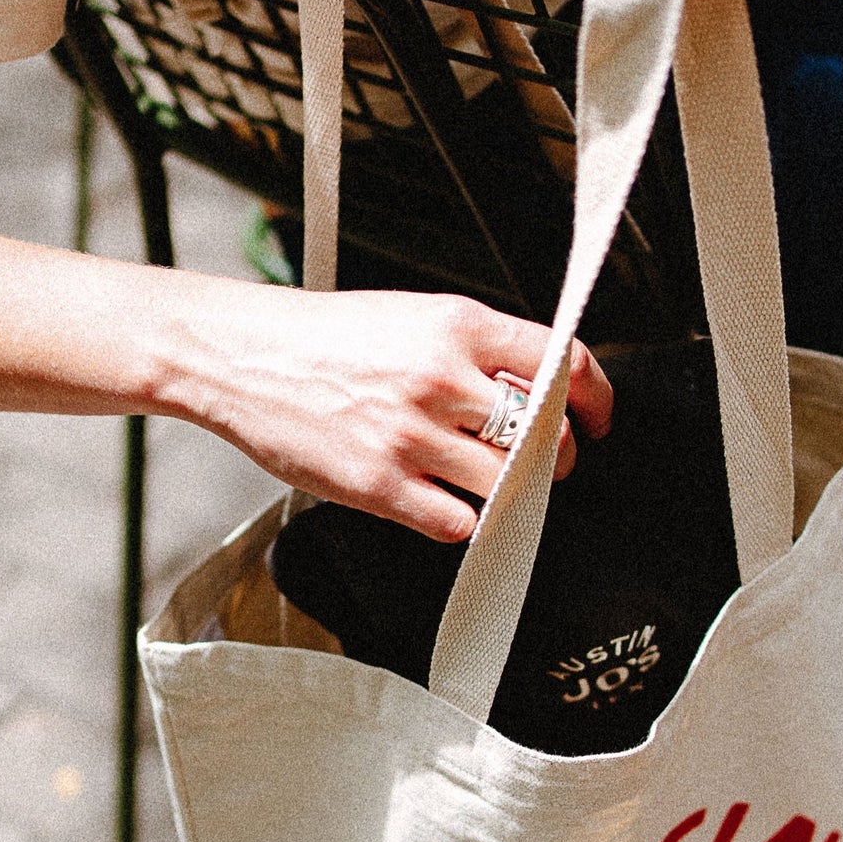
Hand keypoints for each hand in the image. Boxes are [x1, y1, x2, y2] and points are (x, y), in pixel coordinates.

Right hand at [180, 286, 612, 542]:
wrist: (243, 356)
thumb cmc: (331, 338)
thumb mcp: (416, 317)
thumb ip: (480, 350)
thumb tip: (545, 389)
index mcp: (459, 325)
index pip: (564, 363)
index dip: (596, 399)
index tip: (599, 420)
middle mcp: (443, 378)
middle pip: (545, 436)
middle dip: (557, 458)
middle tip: (545, 464)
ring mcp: (411, 435)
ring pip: (507, 485)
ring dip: (513, 494)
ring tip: (490, 484)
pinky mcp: (380, 485)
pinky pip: (458, 524)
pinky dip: (463, 521)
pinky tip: (444, 502)